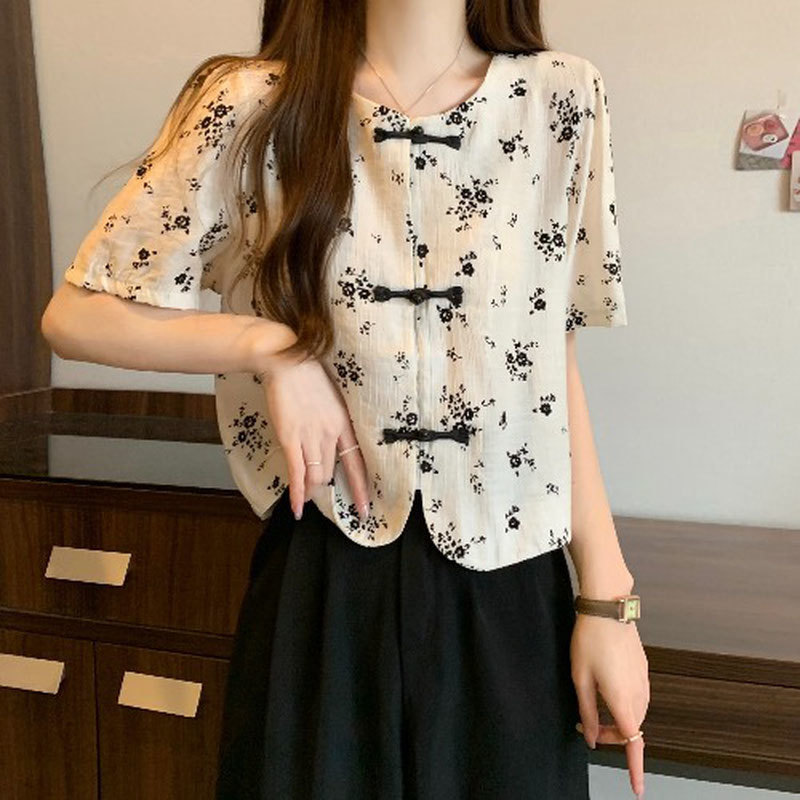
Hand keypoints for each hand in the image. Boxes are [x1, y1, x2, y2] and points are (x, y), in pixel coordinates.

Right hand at [259, 351, 369, 520]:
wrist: (287, 362)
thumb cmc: (308, 376)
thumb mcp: (332, 399)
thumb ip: (333, 420)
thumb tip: (332, 438)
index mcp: (344, 423)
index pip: (356, 462)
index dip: (361, 488)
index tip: (365, 508)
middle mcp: (330, 433)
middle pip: (331, 473)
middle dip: (327, 489)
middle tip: (324, 501)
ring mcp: (310, 437)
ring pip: (316, 476)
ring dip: (311, 492)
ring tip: (307, 502)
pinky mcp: (291, 438)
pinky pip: (297, 473)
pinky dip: (297, 494)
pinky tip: (297, 509)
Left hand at [571, 612, 649, 797]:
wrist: (608, 608)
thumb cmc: (590, 639)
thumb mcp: (579, 678)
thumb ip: (586, 712)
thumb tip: (589, 737)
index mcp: (622, 700)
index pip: (633, 743)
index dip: (635, 769)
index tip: (636, 788)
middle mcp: (639, 693)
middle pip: (631, 730)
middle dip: (610, 736)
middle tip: (585, 727)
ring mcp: (644, 681)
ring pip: (635, 714)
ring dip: (617, 720)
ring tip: (593, 707)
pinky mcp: (643, 669)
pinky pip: (638, 697)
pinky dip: (624, 704)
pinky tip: (607, 690)